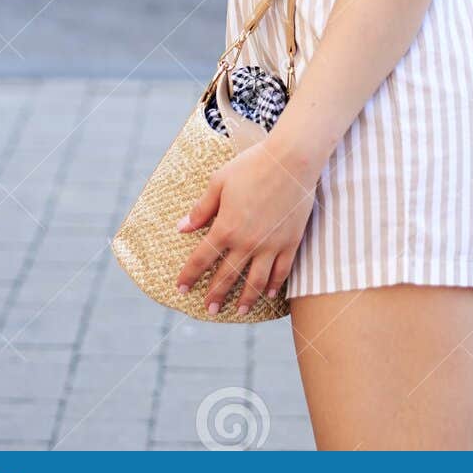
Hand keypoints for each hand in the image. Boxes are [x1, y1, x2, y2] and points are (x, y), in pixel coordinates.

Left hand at [174, 136, 319, 315]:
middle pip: (228, 276)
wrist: (291, 160)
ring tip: (239, 312)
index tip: (181, 288)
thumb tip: (182, 228)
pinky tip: (270, 294)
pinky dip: (275, 285)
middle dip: (216, 294)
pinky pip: (282, 271)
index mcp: (225, 227)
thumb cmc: (253, 165)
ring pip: (256, 282)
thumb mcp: (220, 181)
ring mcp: (270, 245)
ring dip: (246, 299)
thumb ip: (201, 208)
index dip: (189, 276)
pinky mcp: (290, 242)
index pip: (201, 260)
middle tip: (210, 309)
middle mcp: (247, 242)